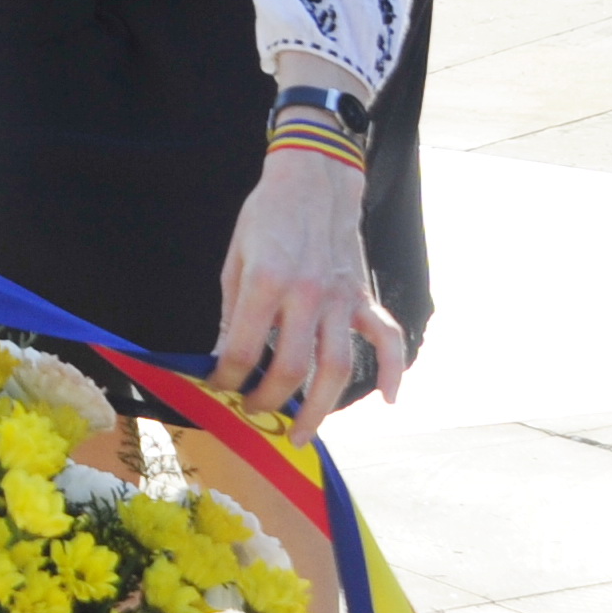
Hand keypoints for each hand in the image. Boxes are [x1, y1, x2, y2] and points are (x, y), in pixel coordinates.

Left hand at [213, 148, 409, 421]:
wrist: (313, 179)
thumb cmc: (266, 216)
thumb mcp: (236, 259)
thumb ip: (233, 312)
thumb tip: (224, 357)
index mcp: (267, 282)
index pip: (244, 348)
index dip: (227, 376)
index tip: (219, 386)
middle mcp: (308, 294)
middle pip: (294, 368)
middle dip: (269, 400)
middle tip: (255, 412)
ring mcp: (342, 298)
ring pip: (338, 367)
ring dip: (321, 407)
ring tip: (303, 433)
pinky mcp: (363, 296)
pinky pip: (386, 337)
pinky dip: (393, 370)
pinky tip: (388, 399)